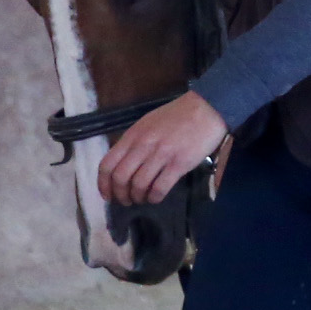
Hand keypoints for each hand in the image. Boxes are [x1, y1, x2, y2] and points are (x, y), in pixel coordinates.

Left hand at [96, 91, 227, 211]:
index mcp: (133, 135)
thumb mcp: (148, 123)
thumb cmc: (178, 115)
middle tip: (125, 201)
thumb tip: (124, 163)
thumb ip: (135, 141)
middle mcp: (143, 145)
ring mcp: (161, 155)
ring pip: (138, 185)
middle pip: (120, 178)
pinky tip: (156, 198)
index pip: (108, 164)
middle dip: (120, 195)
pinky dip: (154, 198)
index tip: (107, 195)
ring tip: (142, 199)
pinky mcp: (179, 164)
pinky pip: (159, 188)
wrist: (206, 108)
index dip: (103, 184)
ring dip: (137, 198)